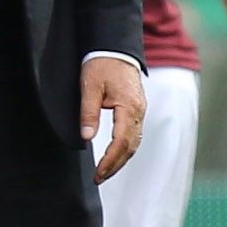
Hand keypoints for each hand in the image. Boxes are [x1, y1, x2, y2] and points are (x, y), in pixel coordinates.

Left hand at [82, 57, 145, 183]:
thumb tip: (86, 138)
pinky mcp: (137, 109)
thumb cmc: (102, 64)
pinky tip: (115, 156)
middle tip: (99, 178)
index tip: (97, 173)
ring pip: (134, 143)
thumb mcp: (89, 86)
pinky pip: (134, 135)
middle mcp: (139, 112)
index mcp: (128, 107)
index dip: (109, 161)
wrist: (115, 48)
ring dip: (121, 160)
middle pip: (130, 147)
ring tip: (105, 172)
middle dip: (115, 166)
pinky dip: (125, 149)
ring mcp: (140, 111)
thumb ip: (88, 113)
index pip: (120, 143)